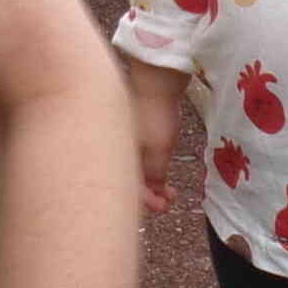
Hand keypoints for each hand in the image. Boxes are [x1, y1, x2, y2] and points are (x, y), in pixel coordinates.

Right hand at [126, 69, 181, 214]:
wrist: (157, 81)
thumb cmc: (154, 113)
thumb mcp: (159, 151)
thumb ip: (155, 175)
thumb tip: (154, 191)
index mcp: (118, 158)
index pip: (130, 189)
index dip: (148, 201)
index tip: (164, 206)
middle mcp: (118, 151)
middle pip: (130, 181)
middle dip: (149, 195)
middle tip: (166, 200)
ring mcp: (126, 140)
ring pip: (136, 169)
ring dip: (152, 182)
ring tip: (170, 189)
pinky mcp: (134, 131)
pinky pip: (139, 155)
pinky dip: (151, 166)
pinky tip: (162, 167)